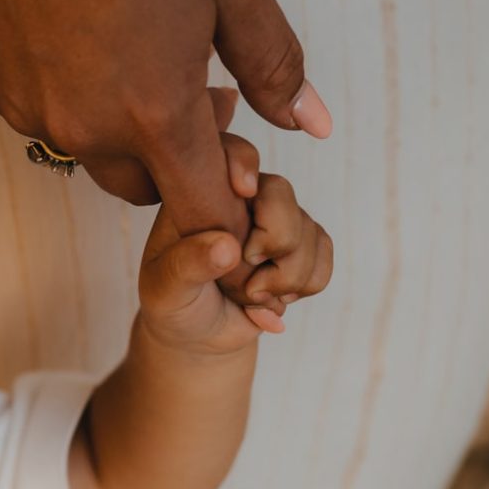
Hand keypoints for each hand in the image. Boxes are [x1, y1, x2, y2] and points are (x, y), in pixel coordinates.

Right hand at [0, 0, 329, 245]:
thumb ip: (275, 65)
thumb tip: (313, 124)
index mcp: (157, 114)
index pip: (202, 213)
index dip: (229, 203)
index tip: (238, 169)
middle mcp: (86, 131)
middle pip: (144, 190)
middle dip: (176, 160)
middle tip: (194, 85)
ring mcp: (30, 113)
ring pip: (90, 152)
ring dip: (120, 126)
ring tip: (134, 46)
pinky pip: (43, 114)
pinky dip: (69, 93)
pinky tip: (79, 30)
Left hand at [135, 131, 333, 358]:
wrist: (198, 334)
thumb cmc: (173, 302)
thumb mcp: (165, 290)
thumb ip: (187, 266)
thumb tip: (226, 246)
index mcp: (200, 193)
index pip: (228, 153)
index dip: (242, 163)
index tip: (242, 191)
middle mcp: (241, 199)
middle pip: (280, 192)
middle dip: (276, 240)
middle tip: (248, 277)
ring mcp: (274, 219)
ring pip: (308, 229)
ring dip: (289, 275)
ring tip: (253, 296)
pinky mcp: (300, 245)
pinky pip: (324, 252)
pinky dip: (306, 283)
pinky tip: (274, 299)